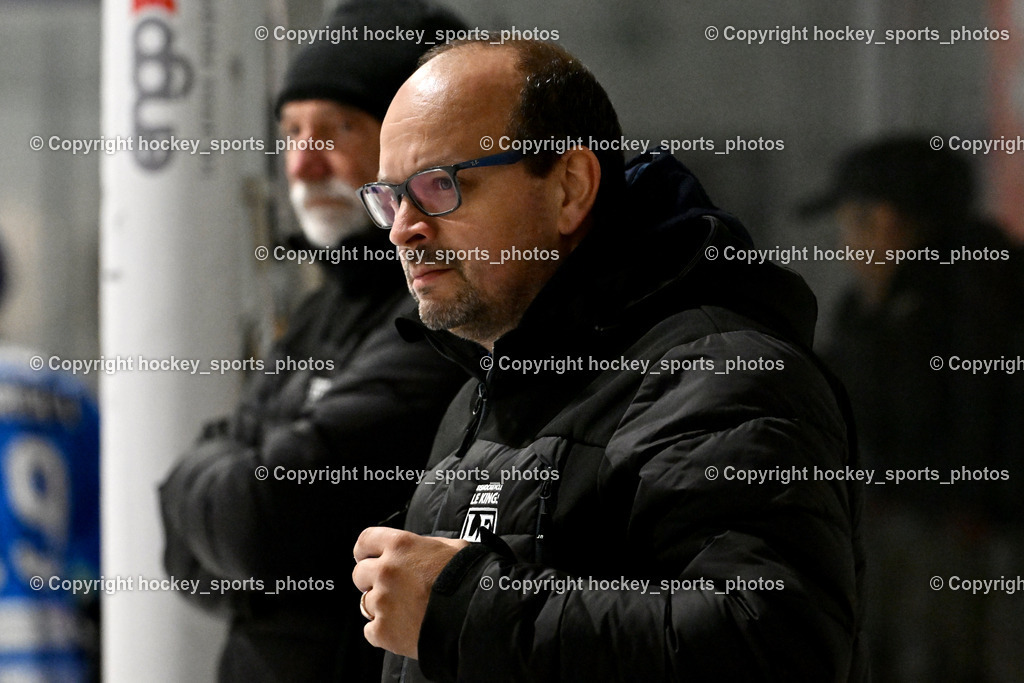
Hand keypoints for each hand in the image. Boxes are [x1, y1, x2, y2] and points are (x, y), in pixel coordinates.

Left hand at [352, 527, 468, 658]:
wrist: (475, 616)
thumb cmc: (469, 580)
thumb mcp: (453, 548)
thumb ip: (428, 546)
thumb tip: (422, 549)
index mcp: (401, 546)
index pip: (365, 541)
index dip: (365, 551)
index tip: (366, 557)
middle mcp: (386, 571)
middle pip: (359, 574)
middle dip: (371, 581)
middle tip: (391, 588)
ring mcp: (382, 602)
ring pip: (365, 603)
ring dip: (380, 607)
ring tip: (404, 611)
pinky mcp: (383, 631)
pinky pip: (371, 631)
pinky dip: (384, 632)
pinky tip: (403, 629)